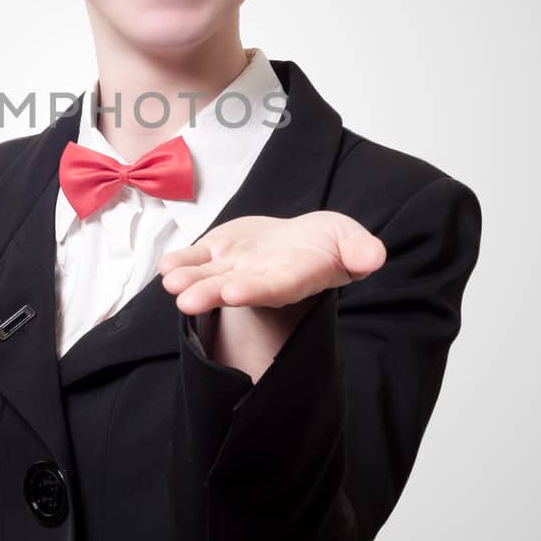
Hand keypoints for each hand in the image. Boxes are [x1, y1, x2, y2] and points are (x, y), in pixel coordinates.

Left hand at [157, 212, 386, 316]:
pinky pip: (195, 259)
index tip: (235, 292)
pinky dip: (180, 261)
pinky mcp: (218, 252)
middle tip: (187, 299)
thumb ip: (359, 250)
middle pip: (233, 289)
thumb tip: (374, 257)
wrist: (301, 241)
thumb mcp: (350, 240)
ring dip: (189, 280)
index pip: (273, 288)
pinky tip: (165, 266)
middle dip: (210, 294)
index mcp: (293, 279)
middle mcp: (259, 279)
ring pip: (209, 277)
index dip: (254, 291)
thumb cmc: (328, 244)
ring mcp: (235, 267)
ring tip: (170, 282)